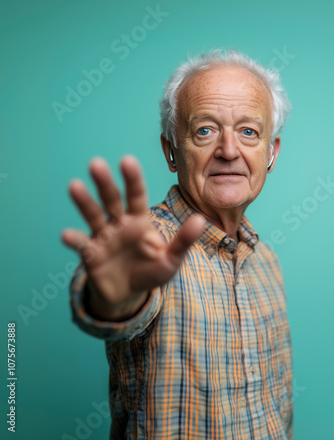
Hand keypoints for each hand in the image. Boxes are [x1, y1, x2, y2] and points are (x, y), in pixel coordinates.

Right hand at [61, 156, 204, 320]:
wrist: (129, 294)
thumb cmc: (151, 272)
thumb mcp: (171, 259)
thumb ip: (183, 241)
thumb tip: (200, 220)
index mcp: (139, 220)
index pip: (136, 195)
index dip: (132, 179)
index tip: (127, 160)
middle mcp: (119, 223)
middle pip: (111, 199)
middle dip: (104, 182)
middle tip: (96, 163)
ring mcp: (103, 237)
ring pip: (93, 216)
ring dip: (84, 202)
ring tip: (74, 186)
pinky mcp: (90, 254)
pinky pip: (82, 245)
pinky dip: (74, 240)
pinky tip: (67, 235)